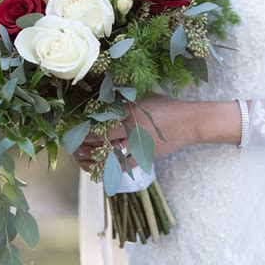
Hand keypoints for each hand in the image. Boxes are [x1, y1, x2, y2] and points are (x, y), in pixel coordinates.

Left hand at [73, 95, 243, 171]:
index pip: (100, 123)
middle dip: (85, 144)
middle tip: (73, 144)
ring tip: (84, 155)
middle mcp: (133, 130)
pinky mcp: (146, 156)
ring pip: (110, 155)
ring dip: (95, 157)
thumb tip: (100, 99)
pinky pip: (124, 165)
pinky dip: (111, 166)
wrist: (192, 122)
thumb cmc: (167, 106)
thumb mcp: (144, 98)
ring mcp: (139, 145)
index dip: (83, 128)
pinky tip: (102, 166)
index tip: (72, 128)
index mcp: (131, 113)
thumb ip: (124, 100)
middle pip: (101, 141)